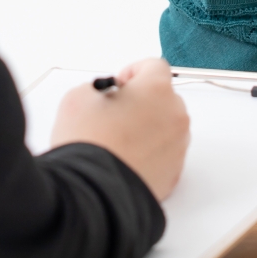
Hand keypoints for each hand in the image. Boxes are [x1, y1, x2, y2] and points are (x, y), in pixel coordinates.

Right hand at [50, 58, 190, 200]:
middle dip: (143, 101)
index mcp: (156, 90)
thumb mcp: (78, 97)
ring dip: (148, 127)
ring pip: (166, 127)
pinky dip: (150, 153)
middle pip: (164, 97)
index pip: (154, 66)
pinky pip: (165, 154)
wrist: (92, 191)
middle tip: (116, 113)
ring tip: (119, 140)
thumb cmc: (88, 144)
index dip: (133, 72)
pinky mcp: (174, 173)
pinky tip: (126, 158)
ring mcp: (178, 146)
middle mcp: (175, 115)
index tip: (120, 84)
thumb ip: (99, 88)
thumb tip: (105, 97)